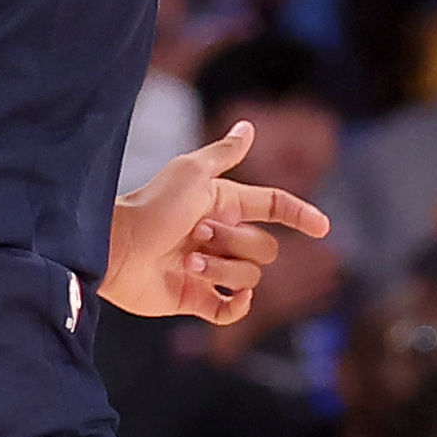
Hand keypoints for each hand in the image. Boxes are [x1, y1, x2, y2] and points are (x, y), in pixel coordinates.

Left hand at [105, 119, 329, 322]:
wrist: (114, 250)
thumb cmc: (150, 208)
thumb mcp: (190, 173)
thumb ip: (224, 154)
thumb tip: (249, 127)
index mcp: (223, 205)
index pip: (273, 206)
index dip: (299, 215)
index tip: (322, 227)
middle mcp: (220, 237)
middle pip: (264, 247)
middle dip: (236, 242)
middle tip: (196, 235)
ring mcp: (210, 270)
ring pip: (249, 277)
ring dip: (222, 269)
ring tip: (187, 262)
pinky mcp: (195, 299)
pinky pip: (233, 309)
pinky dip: (236, 305)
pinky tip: (230, 297)